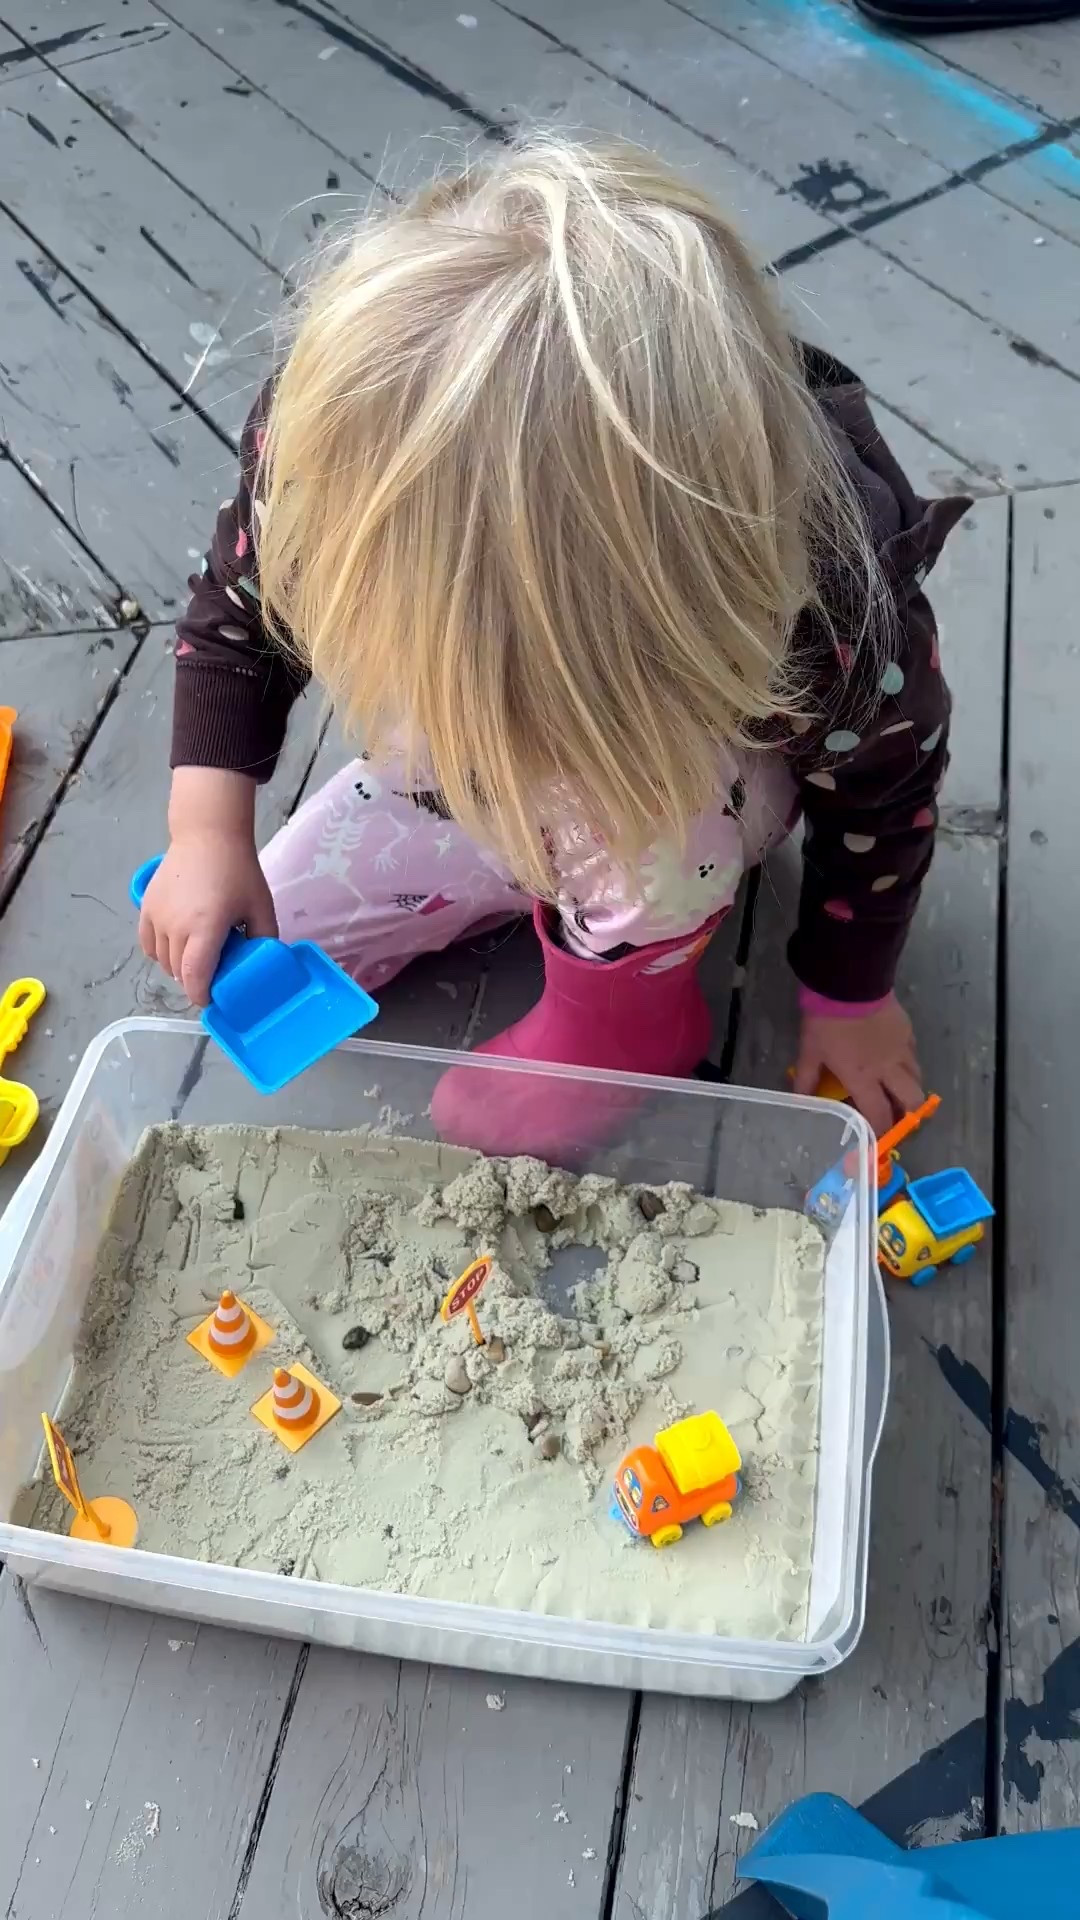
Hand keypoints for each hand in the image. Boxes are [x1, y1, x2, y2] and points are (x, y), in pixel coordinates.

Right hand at [139, 769, 276, 1006]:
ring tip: (197, 959)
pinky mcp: (145, 908)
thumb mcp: (261, 906)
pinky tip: (176, 947)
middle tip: (213, 977)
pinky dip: (160, 953)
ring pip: (162, 961)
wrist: (207, 835)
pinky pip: (148, 944)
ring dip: (178, 968)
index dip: (202, 996)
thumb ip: (265, 938)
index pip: (195, 977)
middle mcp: (176, 926)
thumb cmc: (238, 870)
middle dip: (194, 982)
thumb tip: (264, 963)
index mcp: (205, 928)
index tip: (213, 1000)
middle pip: (178, 973)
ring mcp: (156, 917)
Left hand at [794, 993, 922, 1135]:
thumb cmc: (827, 1021)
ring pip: (917, 1078)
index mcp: (864, 1078)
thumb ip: (806, 1079)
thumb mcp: (809, 1052)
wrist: (848, 982)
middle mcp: (889, 1069)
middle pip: (913, 1101)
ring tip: (895, 1090)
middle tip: (894, 1116)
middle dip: (907, 1114)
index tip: (876, 1139)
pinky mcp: (908, 1031)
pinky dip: (907, 1065)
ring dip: (908, 1089)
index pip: (880, 1116)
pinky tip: (895, 1061)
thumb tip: (799, 1100)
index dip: (880, 1132)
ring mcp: (902, 1049)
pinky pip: (913, 1055)